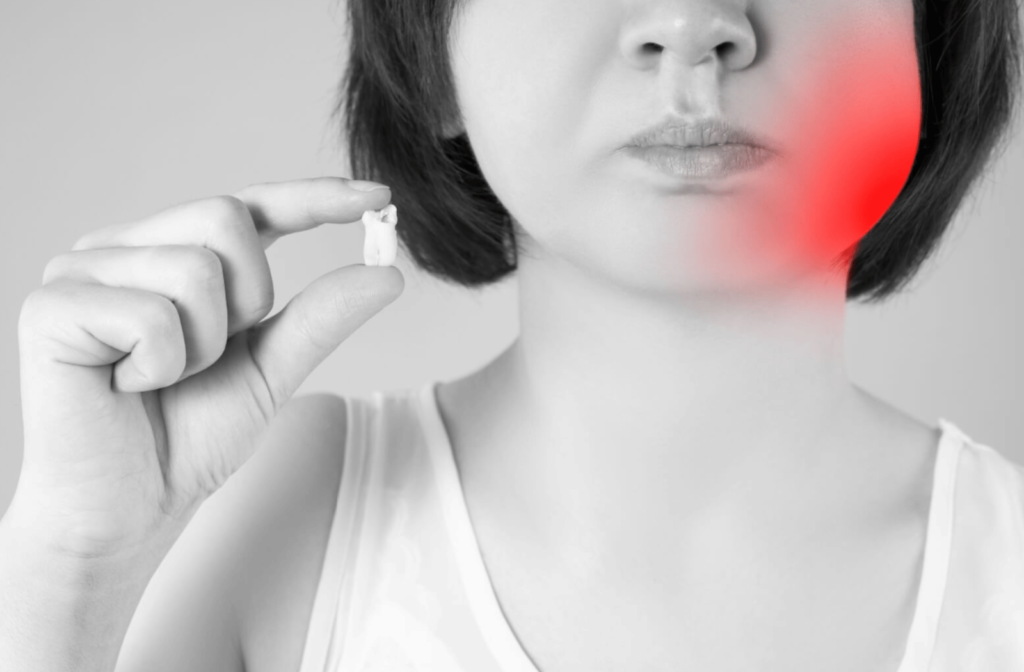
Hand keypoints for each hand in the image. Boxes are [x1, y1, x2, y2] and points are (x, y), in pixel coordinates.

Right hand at [13, 177, 401, 559]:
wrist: (128, 509)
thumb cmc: (187, 438)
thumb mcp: (272, 370)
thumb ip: (321, 318)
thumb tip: (388, 274)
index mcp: (174, 254)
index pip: (250, 204)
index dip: (313, 197)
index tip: (378, 195)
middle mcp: (125, 248)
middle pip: (225, 216)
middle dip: (246, 299)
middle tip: (208, 355)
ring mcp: (82, 271)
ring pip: (194, 266)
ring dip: (202, 344)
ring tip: (163, 378)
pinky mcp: (52, 306)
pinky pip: (150, 314)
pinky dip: (162, 364)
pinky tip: (128, 387)